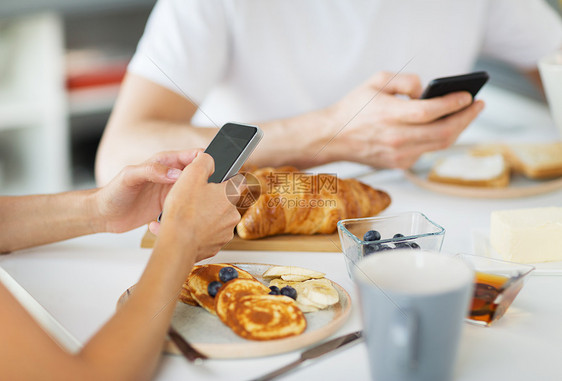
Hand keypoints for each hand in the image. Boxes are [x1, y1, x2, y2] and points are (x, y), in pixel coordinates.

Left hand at [93, 150, 201, 232]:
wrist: (104, 215)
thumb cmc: (113, 192)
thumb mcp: (130, 176)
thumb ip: (152, 170)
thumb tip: (175, 173)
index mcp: (166, 162)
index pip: (194, 155)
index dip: (204, 161)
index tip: (205, 174)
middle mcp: (172, 176)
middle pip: (199, 175)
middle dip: (205, 183)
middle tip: (201, 196)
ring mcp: (172, 192)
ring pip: (195, 193)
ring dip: (197, 201)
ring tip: (190, 209)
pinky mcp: (170, 208)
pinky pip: (186, 209)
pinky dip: (188, 214)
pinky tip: (180, 220)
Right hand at [156, 153, 243, 261]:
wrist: (178, 244)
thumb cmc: (184, 211)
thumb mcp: (191, 175)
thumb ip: (204, 161)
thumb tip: (209, 159)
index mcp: (230, 195)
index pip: (239, 180)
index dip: (227, 178)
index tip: (217, 179)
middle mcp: (232, 214)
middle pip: (223, 201)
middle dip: (209, 199)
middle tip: (192, 199)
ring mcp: (225, 232)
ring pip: (214, 219)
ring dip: (201, 216)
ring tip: (183, 215)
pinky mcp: (215, 246)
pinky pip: (207, 235)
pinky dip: (196, 231)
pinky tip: (182, 228)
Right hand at [325, 71, 484, 168]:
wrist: (333, 137)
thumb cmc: (354, 108)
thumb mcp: (376, 81)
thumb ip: (405, 81)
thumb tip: (425, 91)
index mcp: (390, 116)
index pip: (430, 111)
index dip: (453, 104)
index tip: (468, 95)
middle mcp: (397, 138)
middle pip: (444, 132)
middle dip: (466, 118)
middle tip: (478, 105)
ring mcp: (399, 154)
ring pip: (440, 144)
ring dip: (458, 129)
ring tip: (467, 114)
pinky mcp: (399, 164)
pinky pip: (427, 150)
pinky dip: (438, 138)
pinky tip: (444, 126)